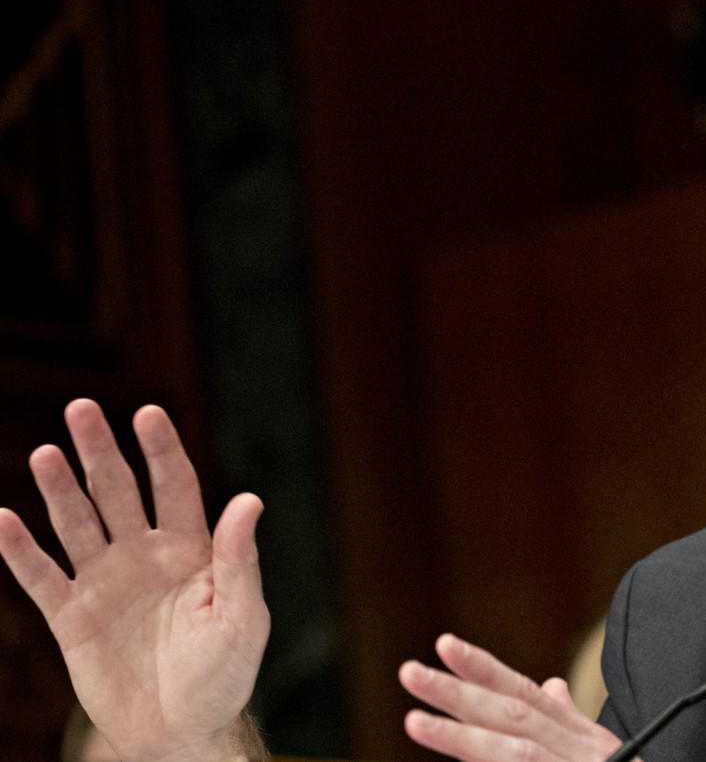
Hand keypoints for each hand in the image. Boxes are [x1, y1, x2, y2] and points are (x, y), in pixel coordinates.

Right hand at [0, 399, 269, 761]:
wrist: (181, 728)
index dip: (161, 450)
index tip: (147, 413)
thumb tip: (249, 500)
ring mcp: (105, 581)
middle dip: (100, 452)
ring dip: (59, 490)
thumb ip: (240, 559)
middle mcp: (143, 554)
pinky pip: (41, 577)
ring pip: (77, 523)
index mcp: (191, 548)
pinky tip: (2, 520)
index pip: (174, 486)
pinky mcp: (71, 616)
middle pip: (118, 491)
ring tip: (45, 454)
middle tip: (81, 409)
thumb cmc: (223, 671)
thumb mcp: (241, 615)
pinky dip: (20, 551)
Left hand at [400, 633, 630, 761]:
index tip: (444, 645)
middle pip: (512, 713)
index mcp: (579, 735)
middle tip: (410, 673)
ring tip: (415, 722)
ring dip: (462, 737)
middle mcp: (579, 749)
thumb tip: (549, 685)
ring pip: (514, 751)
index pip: (524, 692)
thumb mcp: (605, 749)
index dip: (483, 668)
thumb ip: (572, 719)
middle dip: (458, 693)